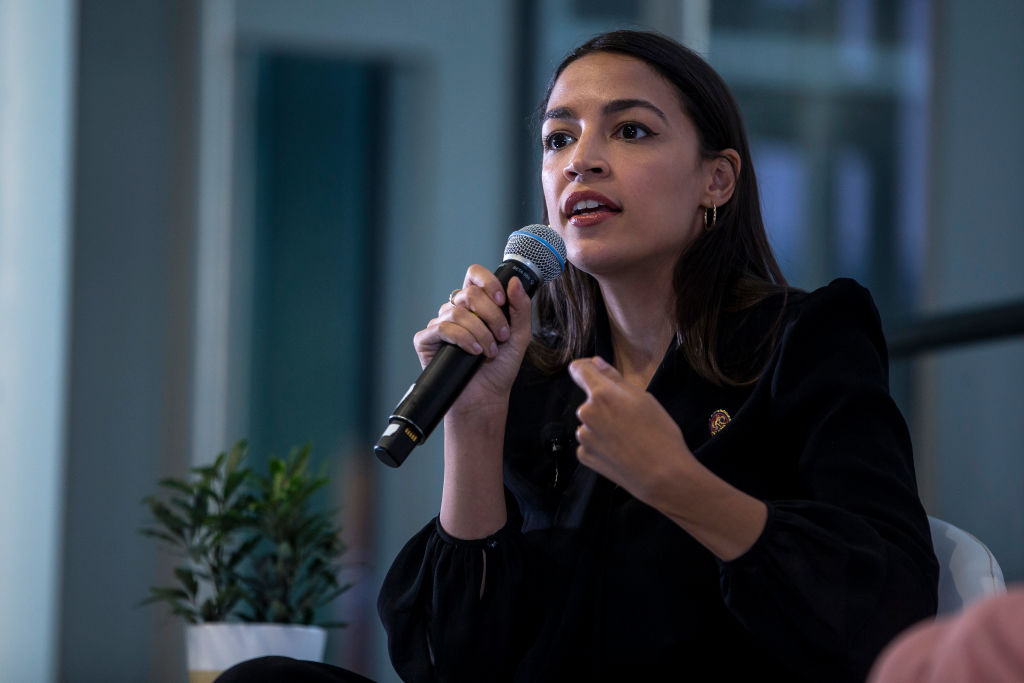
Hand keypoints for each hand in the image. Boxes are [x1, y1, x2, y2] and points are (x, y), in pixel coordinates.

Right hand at [413, 265, 532, 411]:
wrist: (486, 397)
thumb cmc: (500, 367)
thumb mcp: (519, 336)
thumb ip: (521, 308)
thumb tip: (513, 281)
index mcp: (476, 305)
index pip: (474, 275)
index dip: (487, 282)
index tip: (501, 300)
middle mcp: (456, 311)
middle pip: (469, 294)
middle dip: (491, 316)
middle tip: (501, 336)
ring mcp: (440, 325)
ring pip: (457, 313)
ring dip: (480, 333)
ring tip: (489, 351)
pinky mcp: (426, 341)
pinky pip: (441, 328)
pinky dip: (462, 339)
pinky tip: (473, 352)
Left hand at [568, 355, 694, 504]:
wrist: (662, 475)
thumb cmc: (659, 433)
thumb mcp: (643, 398)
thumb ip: (615, 378)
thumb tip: (595, 362)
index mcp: (601, 394)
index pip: (578, 370)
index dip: (586, 367)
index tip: (595, 372)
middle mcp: (585, 413)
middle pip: (589, 400)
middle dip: (604, 404)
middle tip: (630, 418)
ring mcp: (583, 436)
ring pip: (590, 422)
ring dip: (603, 425)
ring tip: (628, 438)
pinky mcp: (583, 456)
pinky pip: (590, 443)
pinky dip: (601, 445)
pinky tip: (620, 452)